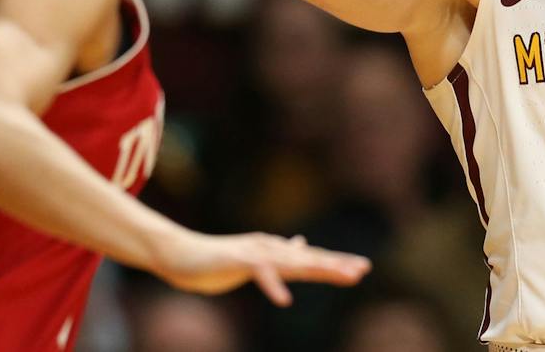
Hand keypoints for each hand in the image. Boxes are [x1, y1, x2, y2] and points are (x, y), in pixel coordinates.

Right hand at [153, 230, 370, 306]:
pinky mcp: (238, 261)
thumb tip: (301, 243)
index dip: (335, 262)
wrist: (182, 254)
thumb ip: (279, 254)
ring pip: (292, 262)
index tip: (362, 268)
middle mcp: (269, 248)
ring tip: (340, 276)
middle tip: (362, 269)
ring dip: (317, 268)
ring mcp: (255, 253)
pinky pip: (260, 274)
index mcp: (274, 250)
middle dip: (336, 264)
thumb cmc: (216, 260)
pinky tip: (285, 301)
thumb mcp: (253, 259)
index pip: (310, 257)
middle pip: (308, 258)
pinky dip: (273, 286)